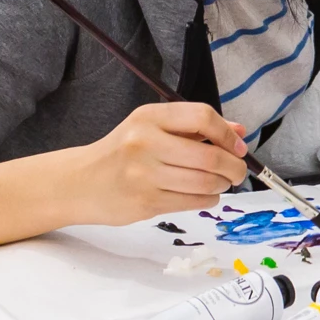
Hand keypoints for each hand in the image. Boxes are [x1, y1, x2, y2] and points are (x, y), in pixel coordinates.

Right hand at [64, 101, 248, 225]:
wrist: (80, 182)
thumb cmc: (122, 153)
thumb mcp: (151, 130)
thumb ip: (194, 129)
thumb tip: (239, 133)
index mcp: (148, 117)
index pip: (202, 117)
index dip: (228, 135)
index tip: (238, 148)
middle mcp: (145, 142)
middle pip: (211, 155)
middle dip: (234, 168)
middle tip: (236, 172)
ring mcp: (145, 174)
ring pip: (207, 182)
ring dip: (222, 185)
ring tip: (217, 183)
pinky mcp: (147, 202)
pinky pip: (196, 201)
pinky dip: (208, 199)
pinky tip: (200, 194)